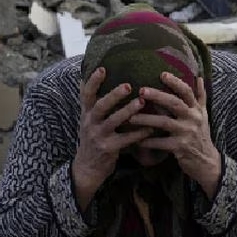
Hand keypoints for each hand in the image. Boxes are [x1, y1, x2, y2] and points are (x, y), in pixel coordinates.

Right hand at [72, 67, 152, 210]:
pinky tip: (150, 128)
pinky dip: (138, 133)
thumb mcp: (89, 121)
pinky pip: (125, 139)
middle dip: (114, 95)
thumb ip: (95, 105)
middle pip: (100, 106)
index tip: (102, 68)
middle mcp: (90, 123)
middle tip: (128, 85)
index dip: (93, 81)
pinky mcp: (108, 149)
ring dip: (128, 111)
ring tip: (141, 102)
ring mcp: (98, 136)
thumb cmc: (93, 139)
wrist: (87, 168)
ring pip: (113, 121)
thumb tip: (99, 81)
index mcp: (86, 114)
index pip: (86, 94)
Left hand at [128, 72, 222, 198]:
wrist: (207, 162)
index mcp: (196, 109)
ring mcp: (187, 133)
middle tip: (141, 90)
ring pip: (165, 123)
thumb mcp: (203, 114)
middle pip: (175, 103)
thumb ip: (200, 96)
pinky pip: (161, 143)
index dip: (176, 82)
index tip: (162, 74)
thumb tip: (198, 76)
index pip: (187, 92)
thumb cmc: (201, 135)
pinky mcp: (180, 148)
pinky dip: (148, 141)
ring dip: (147, 119)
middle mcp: (193, 119)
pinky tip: (136, 140)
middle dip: (158, 96)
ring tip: (130, 117)